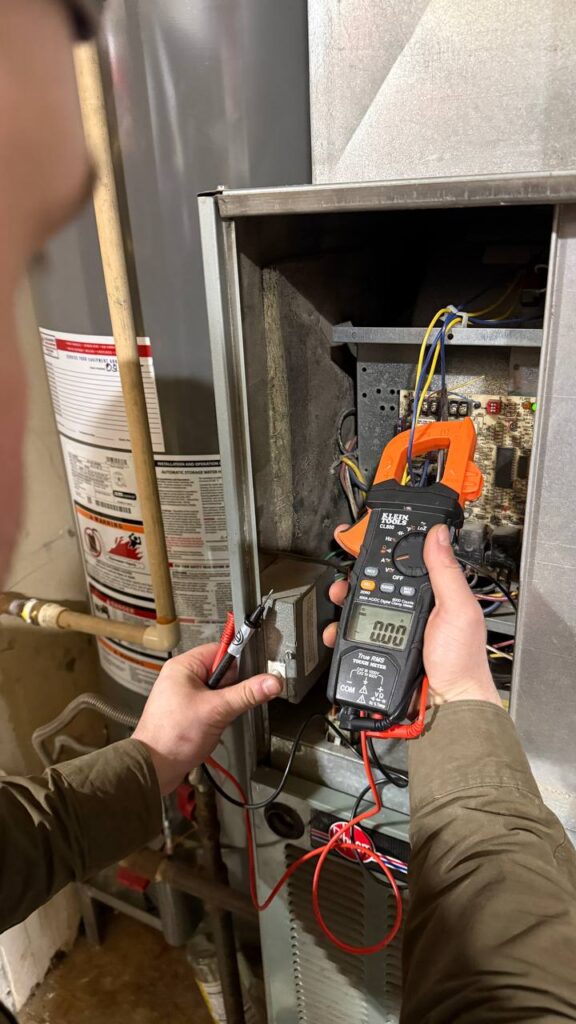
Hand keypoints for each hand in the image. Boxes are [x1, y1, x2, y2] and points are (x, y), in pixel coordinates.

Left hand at [132, 644, 282, 794]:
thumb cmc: (172, 736)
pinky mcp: (187, 711)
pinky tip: (211, 726)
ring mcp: (184, 695)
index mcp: (184, 667)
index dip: (237, 663)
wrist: (155, 767)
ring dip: (224, 705)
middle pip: (222, 672)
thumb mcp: (216, 710)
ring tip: (214, 718)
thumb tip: (271, 681)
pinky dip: (217, 715)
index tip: (254, 672)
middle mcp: (182, 677)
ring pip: (218, 691)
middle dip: (230, 690)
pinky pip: (211, 705)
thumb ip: (247, 694)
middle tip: (225, 704)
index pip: (220, 650)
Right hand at [323, 523, 500, 706]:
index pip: (405, 561)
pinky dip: (342, 630)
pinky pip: (356, 633)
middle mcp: (413, 607)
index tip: (361, 538)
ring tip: (339, 601)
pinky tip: (339, 631)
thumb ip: (446, 571)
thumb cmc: (462, 660)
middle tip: (345, 578)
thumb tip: (439, 535)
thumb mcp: (459, 609)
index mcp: (434, 592)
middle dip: (355, 577)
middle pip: (377, 582)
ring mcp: (396, 627)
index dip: (383, 548)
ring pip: (362, 606)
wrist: (447, 703)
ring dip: (345, 602)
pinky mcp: (382, 646)